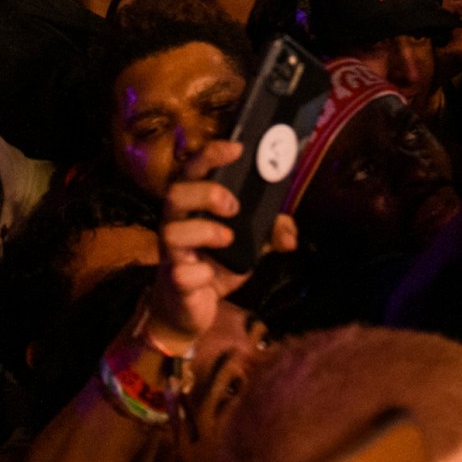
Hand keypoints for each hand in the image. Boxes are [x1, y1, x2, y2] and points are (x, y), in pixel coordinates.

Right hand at [148, 139, 295, 351]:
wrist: (190, 312)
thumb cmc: (214, 266)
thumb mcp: (247, 247)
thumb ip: (269, 233)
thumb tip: (290, 234)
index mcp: (192, 208)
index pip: (192, 170)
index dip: (211, 155)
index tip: (237, 149)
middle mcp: (176, 225)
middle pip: (174, 194)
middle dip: (206, 193)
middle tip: (234, 206)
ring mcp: (172, 254)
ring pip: (171, 231)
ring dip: (205, 231)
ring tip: (228, 239)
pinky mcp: (174, 282)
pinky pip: (182, 274)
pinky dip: (202, 274)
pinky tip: (211, 277)